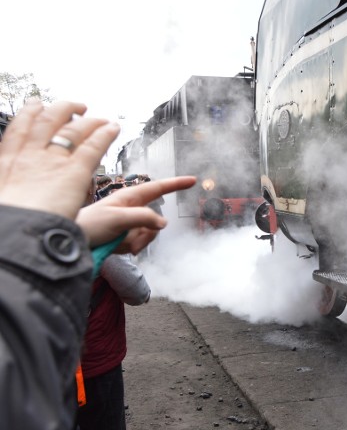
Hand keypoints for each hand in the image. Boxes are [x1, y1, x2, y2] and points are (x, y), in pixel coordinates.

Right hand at [0, 99, 119, 219]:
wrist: (17, 230)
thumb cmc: (8, 221)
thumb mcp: (2, 196)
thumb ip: (10, 186)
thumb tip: (11, 192)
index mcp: (8, 162)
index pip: (20, 128)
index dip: (30, 113)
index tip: (36, 105)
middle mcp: (31, 154)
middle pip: (49, 121)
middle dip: (63, 110)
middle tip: (76, 106)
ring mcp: (54, 160)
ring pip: (74, 131)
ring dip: (89, 121)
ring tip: (100, 118)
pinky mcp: (76, 171)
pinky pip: (93, 146)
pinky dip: (105, 135)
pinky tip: (113, 128)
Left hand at [76, 176, 196, 253]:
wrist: (71, 243)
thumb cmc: (89, 225)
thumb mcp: (118, 219)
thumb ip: (143, 218)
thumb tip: (163, 222)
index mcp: (129, 198)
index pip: (158, 188)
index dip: (176, 184)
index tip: (192, 180)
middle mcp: (131, 208)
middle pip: (156, 218)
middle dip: (149, 232)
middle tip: (135, 241)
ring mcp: (129, 223)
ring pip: (150, 232)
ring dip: (141, 241)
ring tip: (124, 245)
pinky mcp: (126, 236)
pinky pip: (141, 241)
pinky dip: (134, 247)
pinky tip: (121, 249)